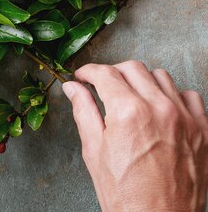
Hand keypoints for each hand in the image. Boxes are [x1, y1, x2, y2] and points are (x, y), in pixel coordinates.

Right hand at [63, 61, 206, 211]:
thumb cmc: (127, 198)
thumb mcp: (94, 153)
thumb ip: (84, 112)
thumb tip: (73, 88)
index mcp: (128, 113)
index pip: (105, 74)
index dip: (88, 72)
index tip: (83, 77)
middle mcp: (159, 108)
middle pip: (132, 68)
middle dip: (113, 73)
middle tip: (104, 86)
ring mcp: (185, 118)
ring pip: (161, 76)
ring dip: (143, 82)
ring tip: (133, 98)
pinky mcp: (203, 131)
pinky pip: (190, 96)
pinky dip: (174, 96)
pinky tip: (162, 109)